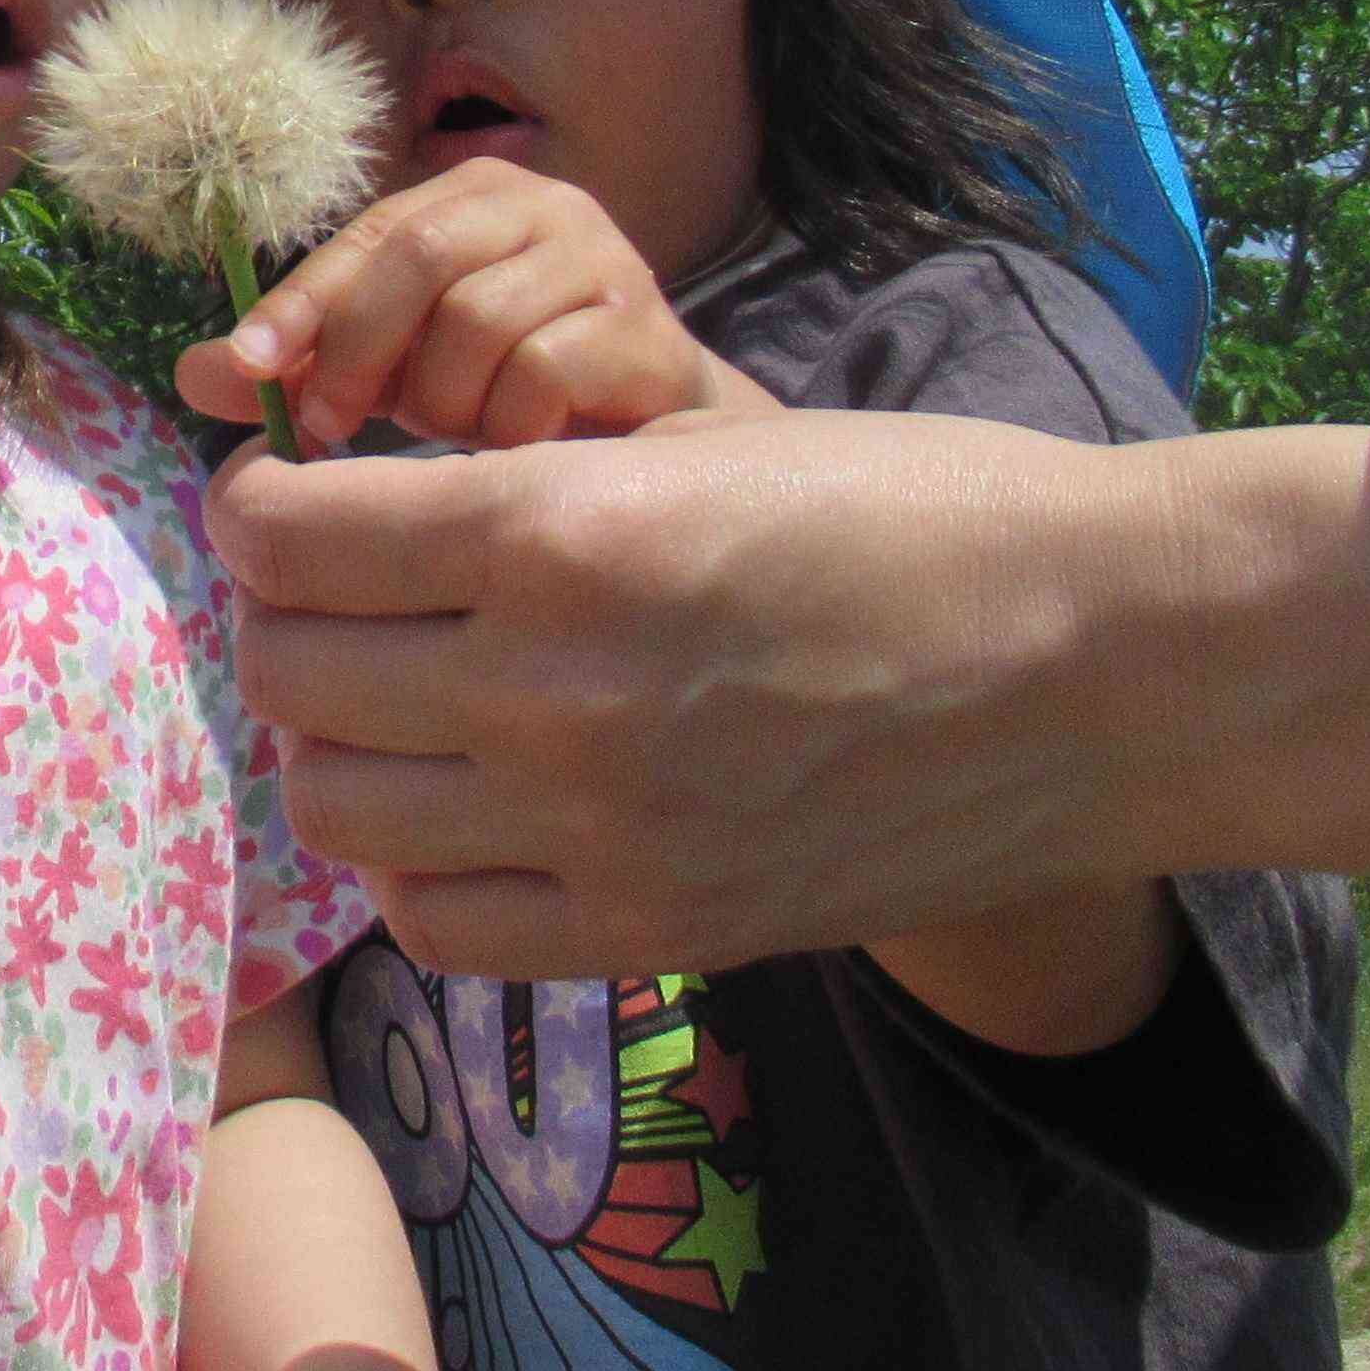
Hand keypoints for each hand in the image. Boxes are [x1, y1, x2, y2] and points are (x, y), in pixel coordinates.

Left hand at [172, 164, 763, 450]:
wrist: (651, 429)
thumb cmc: (507, 384)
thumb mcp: (395, 366)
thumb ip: (304, 361)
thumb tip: (191, 372)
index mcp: (469, 197)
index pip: (367, 235)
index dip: (302, 303)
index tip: (249, 369)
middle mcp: (542, 207)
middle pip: (421, 257)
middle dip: (361, 351)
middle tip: (331, 426)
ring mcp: (603, 262)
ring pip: (480, 322)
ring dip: (443, 401)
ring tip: (452, 437)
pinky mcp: (647, 329)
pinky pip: (544, 372)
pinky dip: (508, 426)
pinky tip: (513, 450)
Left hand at [199, 413, 1369, 978]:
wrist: (1110, 667)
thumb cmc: (919, 515)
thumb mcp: (696, 442)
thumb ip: (518, 497)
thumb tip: (343, 527)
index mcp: (563, 528)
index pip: (287, 538)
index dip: (259, 514)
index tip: (279, 509)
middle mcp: (556, 687)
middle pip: (290, 671)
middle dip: (286, 624)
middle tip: (334, 599)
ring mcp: (600, 826)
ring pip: (335, 802)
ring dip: (339, 743)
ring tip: (399, 703)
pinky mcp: (655, 928)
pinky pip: (436, 918)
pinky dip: (417, 863)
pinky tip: (469, 809)